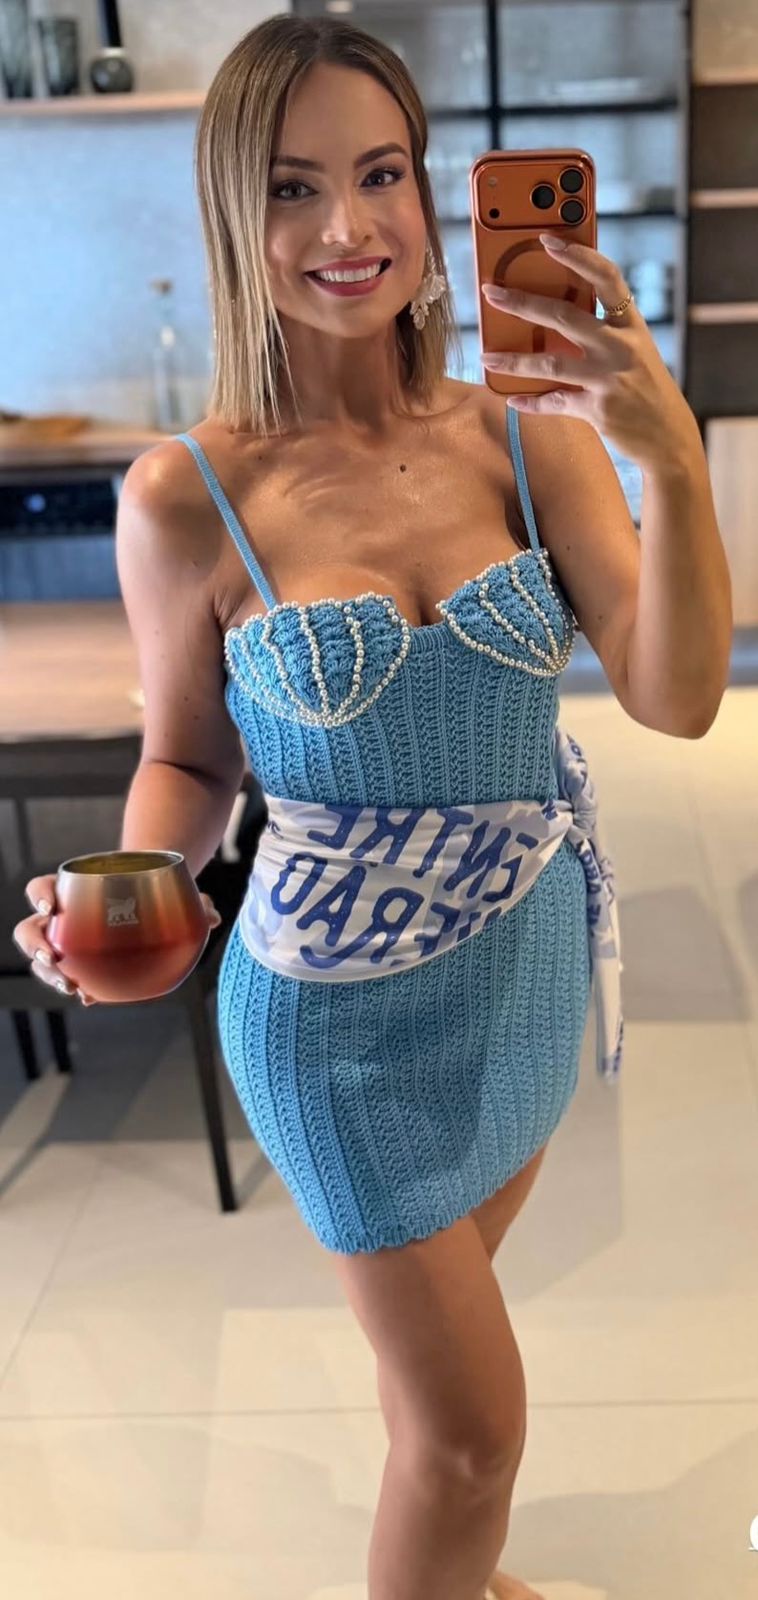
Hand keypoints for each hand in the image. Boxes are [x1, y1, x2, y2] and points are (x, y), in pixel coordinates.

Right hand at [12, 876, 222, 1006]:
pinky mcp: (79, 964)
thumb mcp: (170, 887)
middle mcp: (61, 917)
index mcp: (71, 889)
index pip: (42, 889)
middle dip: (36, 946)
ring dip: (49, 976)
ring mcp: (66, 942)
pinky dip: (79, 989)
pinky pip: (71, 977)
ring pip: (42, 960)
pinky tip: (92, 999)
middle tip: (55, 957)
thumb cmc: (151, 887)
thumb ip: (191, 900)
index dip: (40, 896)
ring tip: (72, 988)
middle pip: (31, 931)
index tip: (50, 906)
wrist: (148, 896)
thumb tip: (211, 917)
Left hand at [481, 233, 700, 471]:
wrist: (669, 437)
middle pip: (565, 316)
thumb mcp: (635, 353)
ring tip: (487, 357)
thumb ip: (604, 335)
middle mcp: (622, 347)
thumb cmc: (646, 391)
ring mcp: (610, 379)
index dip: (578, 256)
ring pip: (550, 363)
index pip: (607, 278)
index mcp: (632, 326)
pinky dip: (531, 403)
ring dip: (513, 361)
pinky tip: (512, 400)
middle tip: (491, 293)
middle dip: (522, 302)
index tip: (548, 241)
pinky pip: (555, 402)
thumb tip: (551, 322)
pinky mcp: (599, 410)